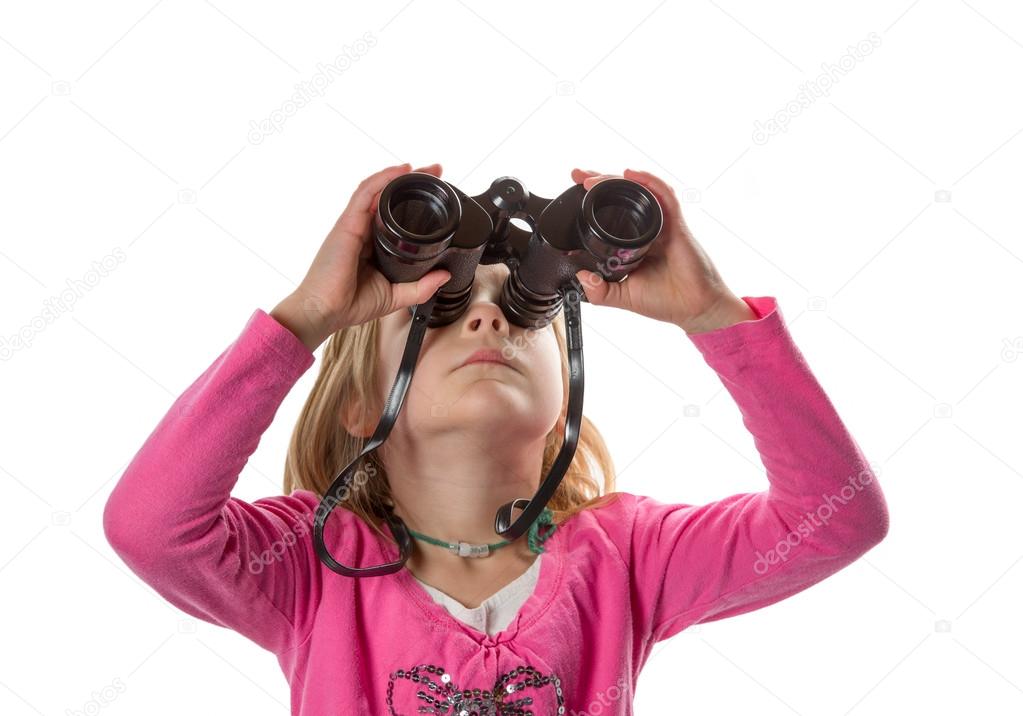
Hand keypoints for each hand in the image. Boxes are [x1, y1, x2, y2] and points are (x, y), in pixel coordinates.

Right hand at [273, 163, 452, 349]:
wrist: (325, 311)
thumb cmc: (350, 304)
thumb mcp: (395, 296)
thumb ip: (420, 287)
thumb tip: (444, 274)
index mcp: (373, 245)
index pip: (394, 215)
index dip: (414, 201)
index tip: (437, 193)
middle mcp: (363, 231)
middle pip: (387, 197)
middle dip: (411, 181)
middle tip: (436, 172)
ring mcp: (354, 225)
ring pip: (377, 190)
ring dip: (399, 176)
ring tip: (422, 168)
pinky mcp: (347, 224)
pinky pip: (365, 194)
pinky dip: (382, 180)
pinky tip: (399, 172)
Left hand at [570, 168, 754, 333]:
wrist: (695, 308)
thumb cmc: (666, 301)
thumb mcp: (623, 296)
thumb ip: (600, 291)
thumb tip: (580, 276)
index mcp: (634, 243)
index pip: (612, 213)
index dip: (594, 201)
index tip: (574, 194)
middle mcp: (648, 229)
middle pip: (623, 196)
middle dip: (600, 181)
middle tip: (578, 176)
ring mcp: (662, 224)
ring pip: (640, 191)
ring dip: (617, 180)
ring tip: (594, 179)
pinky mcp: (676, 224)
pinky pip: (664, 196)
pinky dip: (649, 181)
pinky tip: (632, 174)